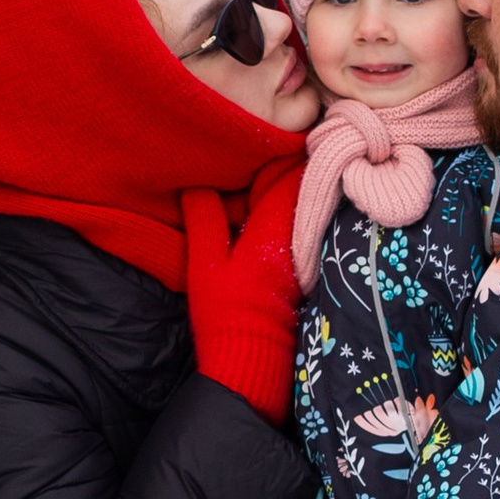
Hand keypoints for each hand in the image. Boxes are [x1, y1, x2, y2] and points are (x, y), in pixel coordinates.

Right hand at [183, 153, 306, 419]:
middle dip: (282, 166)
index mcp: (274, 226)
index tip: (261, 138)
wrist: (253, 360)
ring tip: (256, 176)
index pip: (289, 171)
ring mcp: (303, 251)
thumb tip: (196, 183)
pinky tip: (261, 212)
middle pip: (300, 184)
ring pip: (300, 204)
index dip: (279, 149)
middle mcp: (297, 234)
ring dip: (283, 190)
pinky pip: (298, 225)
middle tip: (258, 151)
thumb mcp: (204, 263)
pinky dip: (284, 213)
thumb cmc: (226, 313)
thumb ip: (204, 219)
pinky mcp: (302, 267)